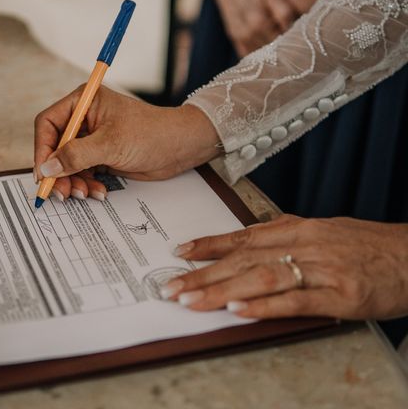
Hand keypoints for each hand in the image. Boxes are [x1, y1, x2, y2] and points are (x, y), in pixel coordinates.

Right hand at [33, 86, 220, 199]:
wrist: (180, 147)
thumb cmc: (152, 134)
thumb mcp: (111, 144)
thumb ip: (76, 155)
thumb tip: (47, 167)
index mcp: (83, 102)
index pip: (49, 124)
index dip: (42, 149)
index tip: (43, 173)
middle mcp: (84, 118)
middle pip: (55, 147)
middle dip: (58, 171)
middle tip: (61, 192)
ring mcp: (92, 138)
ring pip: (67, 164)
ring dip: (73, 182)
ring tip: (85, 193)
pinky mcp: (100, 156)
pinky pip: (82, 173)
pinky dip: (86, 184)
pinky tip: (98, 192)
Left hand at [160, 215, 407, 319]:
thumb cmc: (368, 246)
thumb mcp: (323, 231)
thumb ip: (286, 236)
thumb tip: (249, 242)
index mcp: (298, 228)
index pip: (242, 237)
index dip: (208, 245)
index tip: (180, 253)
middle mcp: (304, 244)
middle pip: (243, 259)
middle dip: (203, 275)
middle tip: (171, 288)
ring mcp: (321, 269)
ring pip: (261, 277)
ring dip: (221, 291)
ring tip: (192, 301)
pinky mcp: (339, 295)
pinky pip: (294, 300)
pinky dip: (264, 305)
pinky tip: (238, 310)